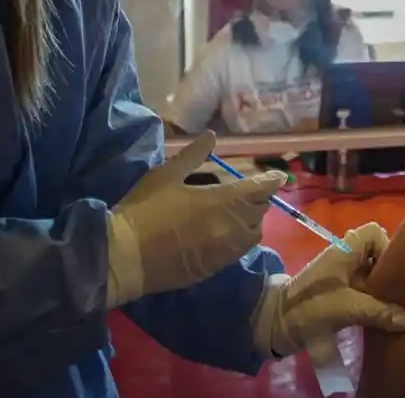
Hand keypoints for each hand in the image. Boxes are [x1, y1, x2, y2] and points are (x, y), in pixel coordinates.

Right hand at [105, 133, 285, 307]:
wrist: (127, 256)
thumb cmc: (145, 210)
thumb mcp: (166, 175)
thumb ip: (193, 155)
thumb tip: (211, 136)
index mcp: (222, 201)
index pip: (259, 189)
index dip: (271, 181)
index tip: (277, 176)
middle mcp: (231, 227)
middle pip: (260, 211)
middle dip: (258, 199)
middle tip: (250, 191)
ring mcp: (225, 251)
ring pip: (253, 234)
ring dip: (251, 221)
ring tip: (239, 213)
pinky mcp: (215, 268)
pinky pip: (238, 252)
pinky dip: (238, 240)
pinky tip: (224, 234)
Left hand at [251, 222, 404, 357]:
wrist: (275, 325)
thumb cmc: (308, 306)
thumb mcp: (345, 308)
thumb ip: (377, 311)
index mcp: (345, 251)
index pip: (374, 232)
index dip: (387, 246)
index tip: (393, 271)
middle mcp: (345, 260)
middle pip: (377, 255)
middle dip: (390, 272)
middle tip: (401, 293)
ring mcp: (342, 278)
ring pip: (372, 275)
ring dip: (383, 290)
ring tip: (397, 308)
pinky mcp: (340, 296)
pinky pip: (365, 292)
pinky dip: (375, 302)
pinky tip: (384, 318)